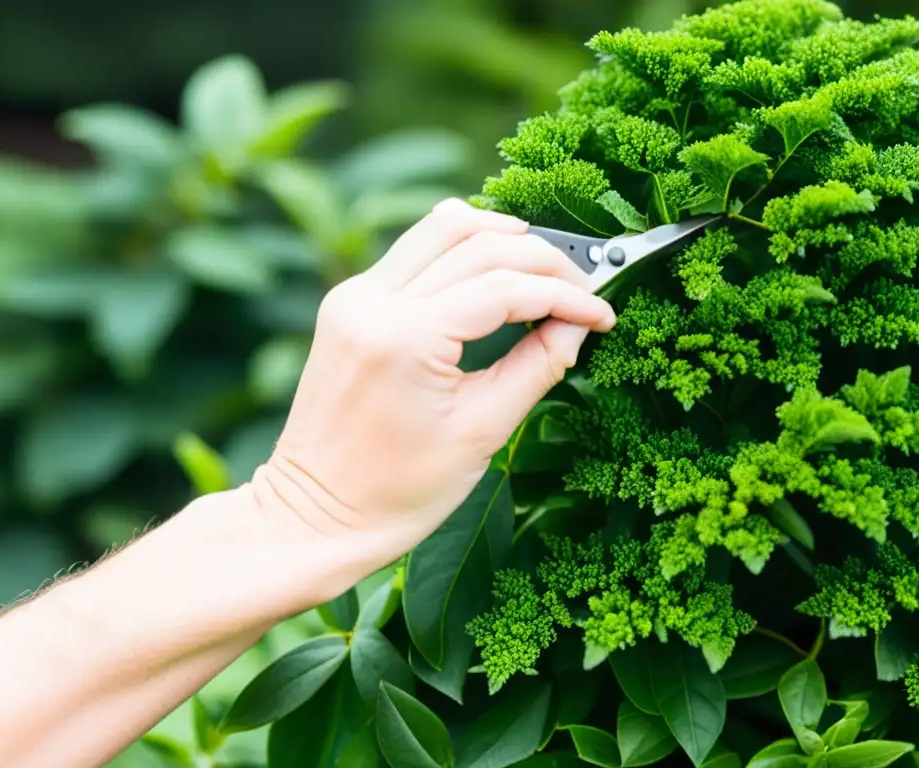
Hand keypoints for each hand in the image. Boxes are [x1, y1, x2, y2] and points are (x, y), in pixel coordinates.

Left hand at [250, 198, 615, 569]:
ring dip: (500, 235)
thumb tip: (577, 324)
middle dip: (541, 260)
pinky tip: (493, 262)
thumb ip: (537, 367)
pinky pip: (413, 252)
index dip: (564, 296)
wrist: (317, 514)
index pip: (503, 287)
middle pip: (476, 244)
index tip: (602, 313)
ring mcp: (355, 298)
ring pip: (440, 229)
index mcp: (404, 339)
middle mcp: (372, 303)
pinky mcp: (349, 304)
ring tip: (545, 262)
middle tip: (583, 289)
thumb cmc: (398, 492)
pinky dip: (459, 248)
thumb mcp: (482, 432)